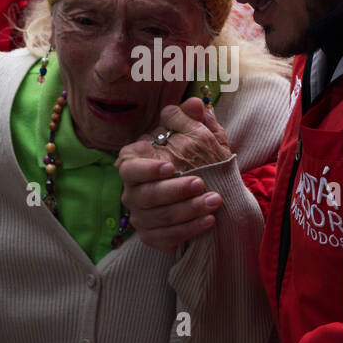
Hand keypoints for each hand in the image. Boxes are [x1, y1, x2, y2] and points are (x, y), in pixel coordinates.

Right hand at [117, 99, 231, 253]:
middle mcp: (133, 192)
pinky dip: (188, 231)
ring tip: (214, 201)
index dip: (146, 169)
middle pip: (146, 196)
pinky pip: (165, 238)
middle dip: (175, 191)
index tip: (169, 167)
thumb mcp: (198, 137)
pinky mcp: (152, 236)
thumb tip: (194, 104)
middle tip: (201, 184)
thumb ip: (192, 120)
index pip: (129, 167)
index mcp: (135, 164)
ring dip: (187, 211)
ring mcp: (141, 216)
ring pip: (159, 218)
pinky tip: (208, 221)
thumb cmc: (197, 161)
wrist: (209, 192)